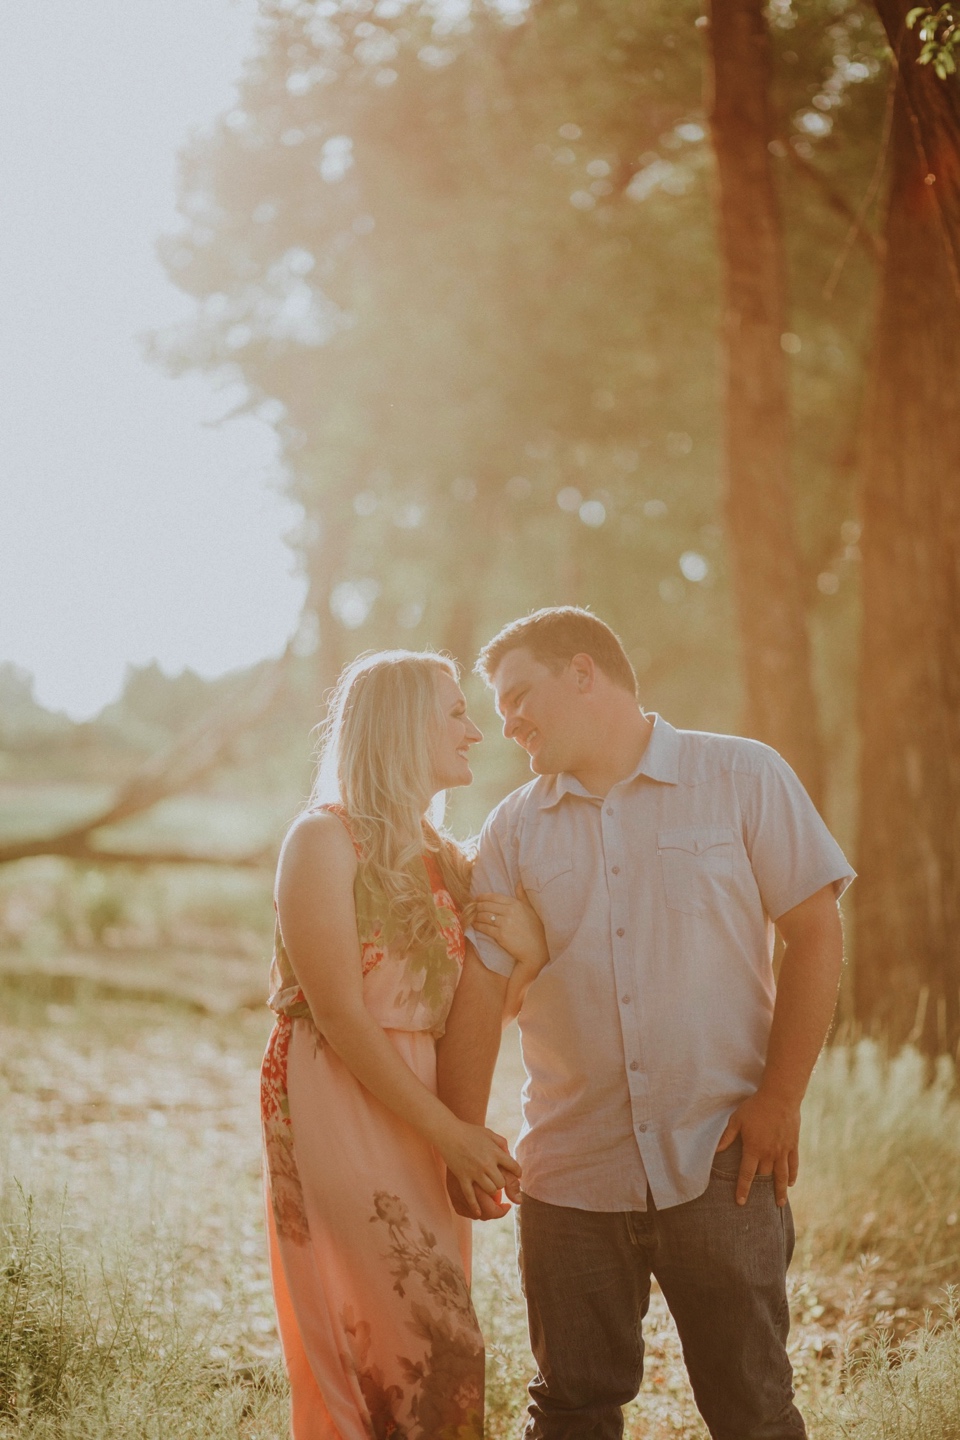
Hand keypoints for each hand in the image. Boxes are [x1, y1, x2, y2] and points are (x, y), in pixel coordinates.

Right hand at [436, 1119, 520, 1219]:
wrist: (449, 1133)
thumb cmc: (470, 1132)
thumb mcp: (489, 1133)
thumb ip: (501, 1143)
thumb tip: (509, 1155)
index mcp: (496, 1152)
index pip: (514, 1167)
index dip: (517, 1173)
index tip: (516, 1175)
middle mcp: (487, 1164)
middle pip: (502, 1183)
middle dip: (502, 1183)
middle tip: (498, 1181)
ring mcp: (475, 1172)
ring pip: (491, 1191)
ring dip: (491, 1191)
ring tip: (489, 1187)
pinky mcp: (463, 1177)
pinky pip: (471, 1197)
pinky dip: (475, 1207)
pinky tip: (478, 1213)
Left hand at [474, 883, 548, 974]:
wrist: (537, 949)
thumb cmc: (536, 929)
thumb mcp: (531, 909)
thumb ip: (523, 896)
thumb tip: (519, 883)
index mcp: (516, 904)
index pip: (494, 897)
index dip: (483, 897)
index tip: (477, 898)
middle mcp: (509, 911)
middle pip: (486, 905)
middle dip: (477, 906)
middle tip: (473, 908)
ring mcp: (504, 923)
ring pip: (484, 916)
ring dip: (476, 915)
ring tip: (473, 916)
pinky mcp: (500, 935)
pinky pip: (484, 928)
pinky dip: (477, 925)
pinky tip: (475, 925)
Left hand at [716, 1089, 799, 1207]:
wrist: (780, 1097)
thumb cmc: (755, 1107)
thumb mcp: (737, 1120)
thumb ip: (727, 1137)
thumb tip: (716, 1151)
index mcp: (753, 1149)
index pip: (746, 1174)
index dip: (743, 1189)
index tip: (741, 1202)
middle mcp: (769, 1154)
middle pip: (764, 1177)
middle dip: (762, 1191)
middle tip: (760, 1207)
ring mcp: (783, 1151)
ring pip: (782, 1176)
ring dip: (780, 1191)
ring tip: (780, 1204)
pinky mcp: (793, 1145)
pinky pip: (794, 1164)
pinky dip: (792, 1175)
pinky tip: (791, 1183)